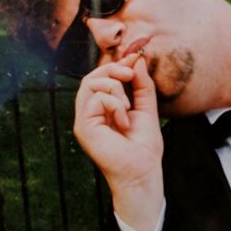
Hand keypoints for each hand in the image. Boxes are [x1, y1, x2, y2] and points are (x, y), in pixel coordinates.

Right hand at [74, 52, 163, 230]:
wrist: (143, 172)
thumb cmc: (143, 147)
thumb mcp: (147, 108)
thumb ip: (142, 85)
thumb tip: (138, 60)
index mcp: (101, 109)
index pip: (101, 78)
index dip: (117, 64)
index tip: (136, 58)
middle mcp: (89, 114)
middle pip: (91, 77)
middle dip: (114, 69)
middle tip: (131, 76)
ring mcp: (84, 120)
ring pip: (90, 83)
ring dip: (115, 88)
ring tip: (127, 107)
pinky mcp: (83, 127)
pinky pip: (94, 99)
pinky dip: (114, 104)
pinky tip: (123, 122)